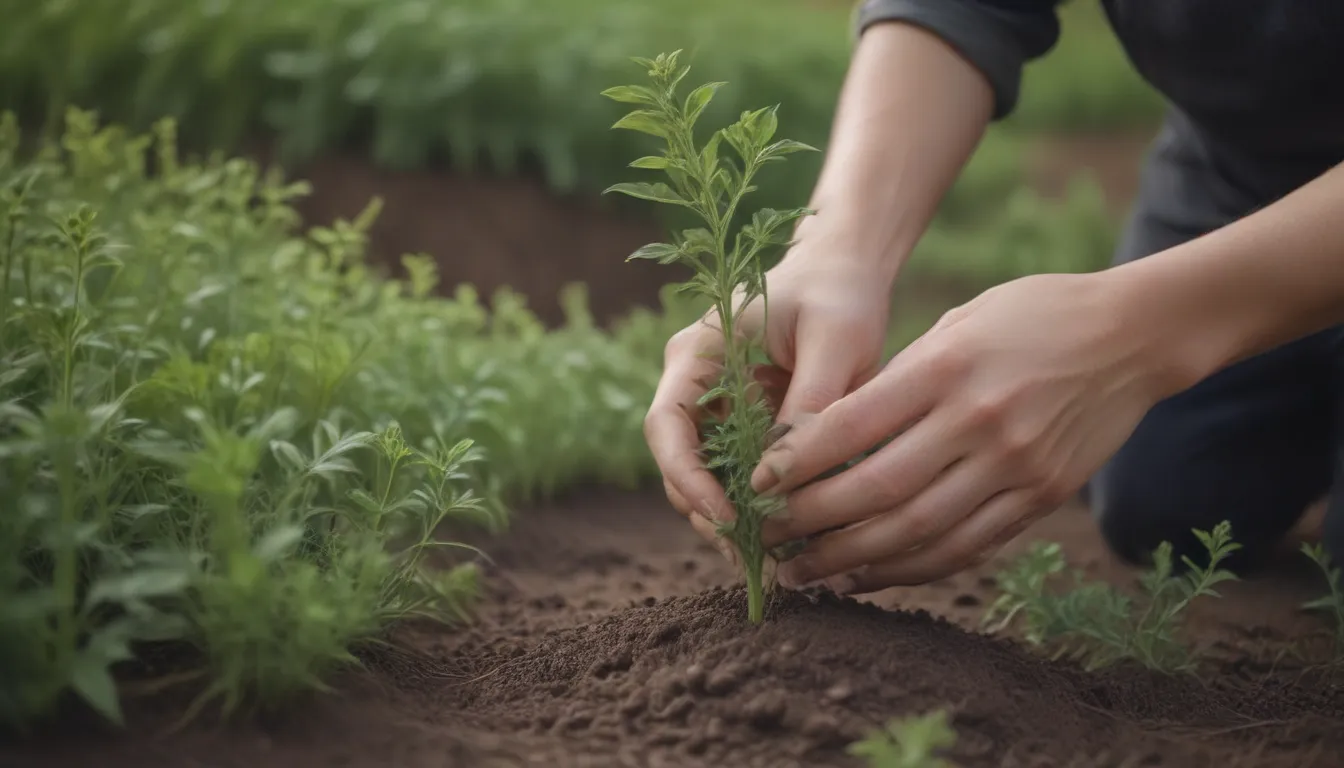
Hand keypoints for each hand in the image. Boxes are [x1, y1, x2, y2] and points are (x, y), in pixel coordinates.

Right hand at [643, 243, 892, 557]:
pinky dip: (758, 510)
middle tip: (757, 557)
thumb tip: (787, 478)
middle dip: (712, 514)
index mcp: (697, 355)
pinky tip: (790, 540)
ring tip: (775, 561)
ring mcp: (715, 410)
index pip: (666, 427)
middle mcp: (694, 386)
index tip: (728, 518)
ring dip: (734, 522)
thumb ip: (811, 403)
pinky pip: (740, 478)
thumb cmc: (839, 294)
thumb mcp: (835, 341)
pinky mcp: (743, 429)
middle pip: (680, 465)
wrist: (846, 274)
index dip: (687, 479)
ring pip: (707, 480)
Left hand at [752, 271, 1185, 593]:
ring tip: (803, 571)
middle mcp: (980, 420)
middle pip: (878, 489)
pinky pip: (966, 547)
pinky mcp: (1042, 496)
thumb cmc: (1032, 315)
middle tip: (764, 538)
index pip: (853, 426)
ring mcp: (1016, 465)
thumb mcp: (959, 322)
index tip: (756, 481)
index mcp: (948, 366)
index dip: (797, 462)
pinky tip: (866, 575)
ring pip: (918, 532)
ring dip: (851, 560)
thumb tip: (830, 434)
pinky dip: (910, 570)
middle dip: (810, 521)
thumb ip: (900, 377)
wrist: (1134, 336)